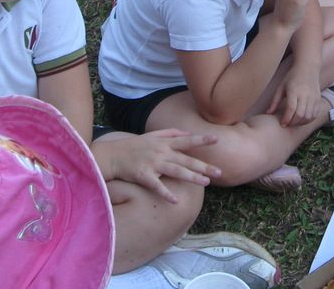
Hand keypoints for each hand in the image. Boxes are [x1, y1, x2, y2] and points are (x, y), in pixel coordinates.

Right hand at [100, 129, 220, 202]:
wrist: (113, 155)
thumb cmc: (135, 145)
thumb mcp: (153, 135)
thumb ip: (171, 133)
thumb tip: (188, 133)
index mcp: (164, 143)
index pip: (187, 141)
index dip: (202, 140)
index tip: (217, 139)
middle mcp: (161, 152)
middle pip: (186, 160)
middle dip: (203, 166)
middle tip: (220, 172)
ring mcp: (153, 164)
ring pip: (176, 171)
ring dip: (192, 177)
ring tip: (206, 183)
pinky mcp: (144, 176)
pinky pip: (157, 186)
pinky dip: (166, 193)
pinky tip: (176, 200)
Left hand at [268, 65, 322, 126]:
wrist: (308, 67)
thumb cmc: (292, 77)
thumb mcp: (281, 87)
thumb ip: (275, 101)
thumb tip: (268, 113)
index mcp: (294, 90)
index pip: (291, 108)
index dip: (286, 119)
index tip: (282, 124)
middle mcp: (305, 95)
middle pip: (300, 115)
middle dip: (293, 123)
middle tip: (287, 124)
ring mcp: (313, 97)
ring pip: (308, 116)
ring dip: (300, 123)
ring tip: (294, 122)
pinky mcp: (318, 99)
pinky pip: (314, 114)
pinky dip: (308, 120)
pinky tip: (302, 119)